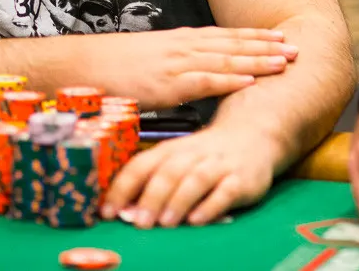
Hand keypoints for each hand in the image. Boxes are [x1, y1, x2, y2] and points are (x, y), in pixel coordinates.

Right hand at [86, 26, 297, 108]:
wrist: (80, 64)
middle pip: (231, 44)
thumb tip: (189, 74)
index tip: (279, 37)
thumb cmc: (110, 67)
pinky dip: (229, 81)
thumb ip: (171, 65)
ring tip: (285, 63)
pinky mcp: (165, 84)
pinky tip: (250, 82)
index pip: (223, 35)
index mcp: (177, 40)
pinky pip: (203, 81)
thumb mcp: (147, 60)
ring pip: (225, 60)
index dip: (253, 36)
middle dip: (265, 46)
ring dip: (257, 61)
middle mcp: (180, 46)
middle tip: (297, 48)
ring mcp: (174, 63)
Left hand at [102, 127, 278, 226]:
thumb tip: (122, 208)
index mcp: (170, 150)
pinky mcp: (241, 180)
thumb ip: (152, 180)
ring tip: (165, 223)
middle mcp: (192, 155)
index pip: (140, 166)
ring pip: (195, 180)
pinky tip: (198, 220)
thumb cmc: (204, 154)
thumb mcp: (176, 159)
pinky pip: (225, 192)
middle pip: (167, 173)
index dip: (122, 188)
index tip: (107, 211)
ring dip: (178, 201)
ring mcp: (217, 166)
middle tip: (137, 222)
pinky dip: (210, 206)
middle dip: (151, 198)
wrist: (251, 134)